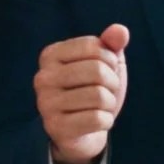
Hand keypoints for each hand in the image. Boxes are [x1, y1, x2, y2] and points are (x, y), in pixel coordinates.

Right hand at [36, 25, 127, 163]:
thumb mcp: (105, 63)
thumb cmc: (92, 90)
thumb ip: (112, 43)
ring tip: (101, 107)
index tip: (106, 70)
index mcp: (50, 55)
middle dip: (112, 83)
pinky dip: (106, 121)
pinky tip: (97, 122)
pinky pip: (97, 119)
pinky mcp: (55, 127)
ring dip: (110, 104)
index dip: (110, 59)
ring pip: (99, 96)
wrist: (82, 132)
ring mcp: (46, 103)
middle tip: (107, 91)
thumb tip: (120, 30)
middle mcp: (43, 77)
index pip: (93, 46)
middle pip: (97, 70)